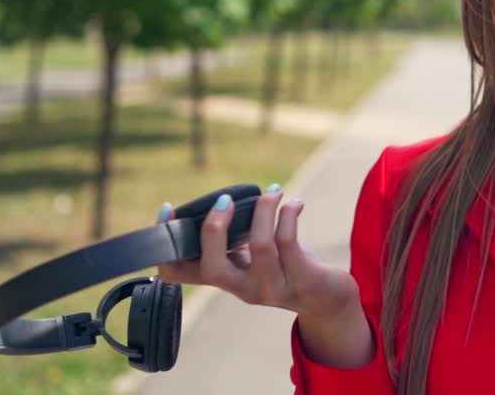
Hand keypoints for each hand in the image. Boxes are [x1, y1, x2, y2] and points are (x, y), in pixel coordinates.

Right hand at [156, 185, 361, 320]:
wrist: (328, 301)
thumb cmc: (287, 270)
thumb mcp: (252, 259)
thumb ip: (233, 241)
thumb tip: (216, 205)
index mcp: (226, 280)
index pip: (180, 275)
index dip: (167, 245)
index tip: (168, 211)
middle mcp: (244, 289)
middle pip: (213, 268)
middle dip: (213, 229)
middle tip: (226, 199)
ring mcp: (274, 288)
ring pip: (260, 246)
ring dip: (264, 210)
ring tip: (273, 192)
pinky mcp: (303, 280)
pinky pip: (289, 242)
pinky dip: (288, 215)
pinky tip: (294, 203)